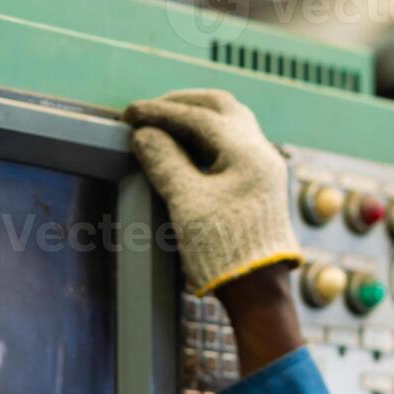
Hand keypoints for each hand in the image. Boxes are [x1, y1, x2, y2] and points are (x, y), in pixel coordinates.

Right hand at [124, 89, 302, 296]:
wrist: (258, 288)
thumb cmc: (223, 248)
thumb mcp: (186, 202)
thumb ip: (164, 161)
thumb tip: (144, 134)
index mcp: (248, 152)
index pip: (199, 116)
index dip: (160, 111)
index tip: (130, 114)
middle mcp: (261, 152)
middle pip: (221, 107)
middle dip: (182, 104)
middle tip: (149, 112)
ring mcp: (263, 167)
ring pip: (230, 123)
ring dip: (195, 118)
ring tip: (162, 126)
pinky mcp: (259, 183)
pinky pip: (232, 143)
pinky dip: (205, 137)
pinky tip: (183, 149)